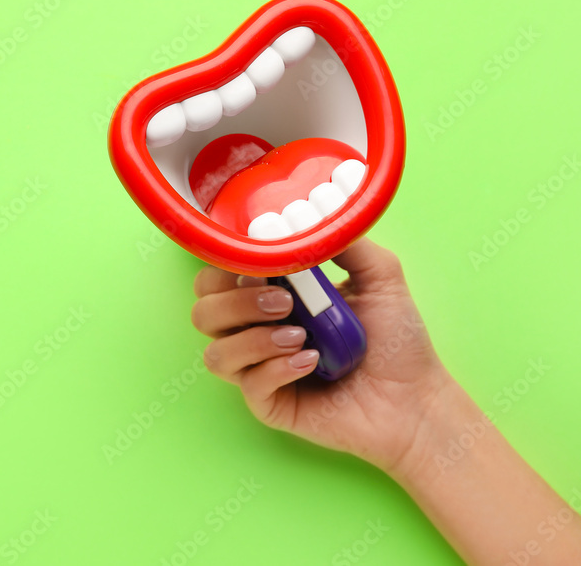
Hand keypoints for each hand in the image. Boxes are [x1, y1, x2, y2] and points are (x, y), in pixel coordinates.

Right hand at [191, 237, 452, 474]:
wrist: (416, 397)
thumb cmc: (397, 341)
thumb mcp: (379, 275)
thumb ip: (346, 240)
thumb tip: (310, 214)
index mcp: (271, 297)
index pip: (217, 278)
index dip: (227, 268)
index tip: (262, 265)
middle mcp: (257, 332)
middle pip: (203, 312)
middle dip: (236, 301)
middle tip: (285, 303)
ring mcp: (259, 370)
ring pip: (215, 353)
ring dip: (254, 339)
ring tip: (301, 336)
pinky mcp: (270, 405)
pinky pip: (249, 384)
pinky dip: (277, 368)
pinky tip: (311, 362)